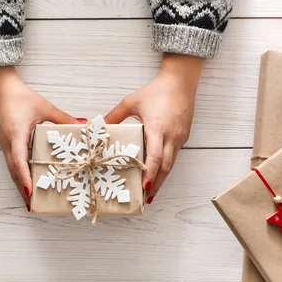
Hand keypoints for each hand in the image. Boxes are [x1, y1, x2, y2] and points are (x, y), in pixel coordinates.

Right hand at [0, 67, 84, 210]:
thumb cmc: (20, 97)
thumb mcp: (44, 107)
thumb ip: (62, 118)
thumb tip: (83, 125)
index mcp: (16, 135)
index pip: (19, 160)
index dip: (25, 176)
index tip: (30, 190)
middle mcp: (7, 143)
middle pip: (14, 171)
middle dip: (22, 189)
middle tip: (32, 206)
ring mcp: (4, 145)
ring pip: (11, 169)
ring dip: (19, 185)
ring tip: (29, 201)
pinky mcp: (6, 143)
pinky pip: (11, 163)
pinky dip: (18, 175)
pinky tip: (26, 182)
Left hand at [104, 53, 203, 202]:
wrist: (180, 82)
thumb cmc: (156, 91)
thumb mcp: (131, 102)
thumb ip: (115, 116)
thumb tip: (98, 126)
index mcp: (158, 129)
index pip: (155, 156)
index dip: (149, 173)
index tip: (144, 186)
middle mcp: (171, 137)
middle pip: (165, 167)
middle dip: (156, 184)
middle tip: (146, 198)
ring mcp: (179, 138)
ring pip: (171, 163)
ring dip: (161, 178)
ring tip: (150, 191)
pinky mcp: (183, 137)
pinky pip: (174, 155)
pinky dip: (165, 166)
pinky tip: (157, 172)